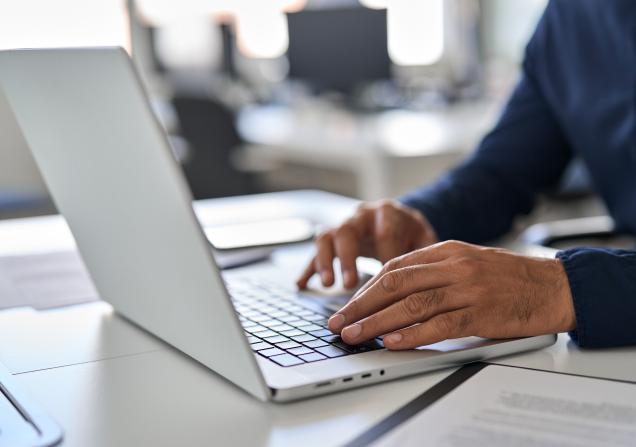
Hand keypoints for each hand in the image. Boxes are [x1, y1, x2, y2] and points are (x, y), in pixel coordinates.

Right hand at [296, 200, 437, 289]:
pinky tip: (301, 286)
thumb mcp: (425, 239)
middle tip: (348, 284)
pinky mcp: (332, 240)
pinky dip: (309, 268)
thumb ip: (425, 256)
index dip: (386, 256)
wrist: (399, 220)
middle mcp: (362, 216)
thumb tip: (426, 280)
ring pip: (327, 238)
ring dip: (325, 261)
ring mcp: (344, 226)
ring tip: (328, 285)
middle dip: (348, 258)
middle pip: (348, 231)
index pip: (385, 233)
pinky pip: (316, 252)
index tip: (390, 282)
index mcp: (388, 213)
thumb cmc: (413, 235)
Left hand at [327, 240, 575, 349]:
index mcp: (446, 250)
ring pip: (411, 305)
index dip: (366, 289)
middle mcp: (453, 266)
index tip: (347, 306)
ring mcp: (467, 288)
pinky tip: (392, 341)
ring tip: (354, 335)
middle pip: (395, 284)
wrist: (554, 286)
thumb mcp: (467, 261)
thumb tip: (393, 292)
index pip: (394, 268)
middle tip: (339, 322)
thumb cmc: (508, 277)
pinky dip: (412, 334)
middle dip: (361, 305)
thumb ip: (433, 271)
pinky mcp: (481, 312)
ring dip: (377, 323)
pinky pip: (439, 324)